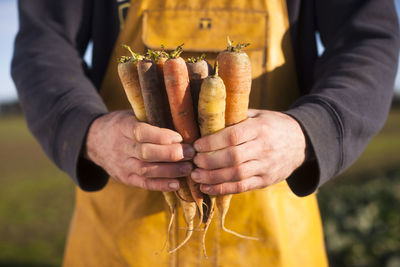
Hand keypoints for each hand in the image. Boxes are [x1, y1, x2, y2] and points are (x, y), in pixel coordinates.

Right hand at [85, 110, 194, 190]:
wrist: (95, 141)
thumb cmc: (123, 125)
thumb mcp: (131, 115)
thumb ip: (151, 119)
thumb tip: (182, 118)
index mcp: (123, 127)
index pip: (141, 132)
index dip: (162, 136)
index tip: (180, 137)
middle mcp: (121, 147)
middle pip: (146, 153)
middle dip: (171, 154)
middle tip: (191, 153)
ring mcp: (122, 165)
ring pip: (147, 170)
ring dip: (170, 171)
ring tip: (188, 168)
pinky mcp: (126, 178)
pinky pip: (144, 183)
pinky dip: (161, 185)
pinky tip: (177, 184)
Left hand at [191, 109, 307, 194]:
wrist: (301, 141)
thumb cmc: (272, 125)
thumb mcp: (258, 115)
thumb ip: (236, 118)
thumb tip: (205, 120)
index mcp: (260, 128)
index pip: (232, 136)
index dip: (211, 142)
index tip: (196, 145)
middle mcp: (264, 148)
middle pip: (232, 158)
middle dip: (208, 161)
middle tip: (193, 162)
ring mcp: (266, 167)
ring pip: (236, 175)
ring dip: (212, 178)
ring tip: (195, 176)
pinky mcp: (266, 181)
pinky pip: (242, 187)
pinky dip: (222, 189)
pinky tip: (207, 188)